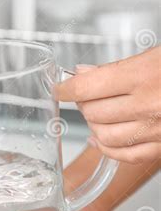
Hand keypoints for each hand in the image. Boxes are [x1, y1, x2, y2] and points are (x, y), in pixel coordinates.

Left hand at [55, 46, 160, 163]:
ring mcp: (158, 129)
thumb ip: (114, 68)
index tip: (60, 88)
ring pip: (104, 135)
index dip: (65, 88)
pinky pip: (125, 155)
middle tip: (86, 95)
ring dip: (94, 124)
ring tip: (98, 113)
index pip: (86, 87)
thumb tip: (82, 73)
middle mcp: (150, 104)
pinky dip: (107, 148)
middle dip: (83, 103)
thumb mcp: (152, 56)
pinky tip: (102, 138)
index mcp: (143, 75)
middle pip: (92, 112)